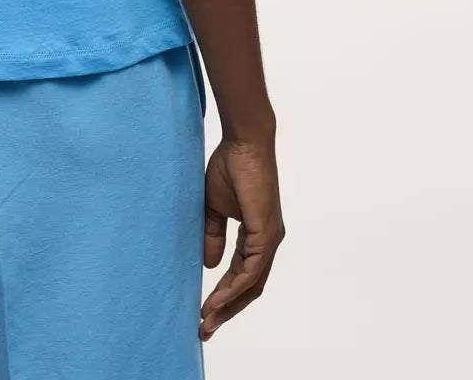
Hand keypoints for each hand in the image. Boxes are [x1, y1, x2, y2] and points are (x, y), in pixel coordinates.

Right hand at [199, 135, 283, 341]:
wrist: (243, 143)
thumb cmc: (230, 167)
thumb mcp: (214, 208)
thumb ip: (213, 236)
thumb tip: (210, 266)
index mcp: (256, 236)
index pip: (241, 275)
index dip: (223, 295)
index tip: (203, 312)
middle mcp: (267, 242)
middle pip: (249, 288)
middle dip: (226, 310)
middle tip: (204, 329)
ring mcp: (270, 239)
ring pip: (251, 285)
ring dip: (228, 305)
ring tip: (206, 319)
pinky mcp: (267, 234)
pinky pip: (251, 271)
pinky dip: (234, 288)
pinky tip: (217, 299)